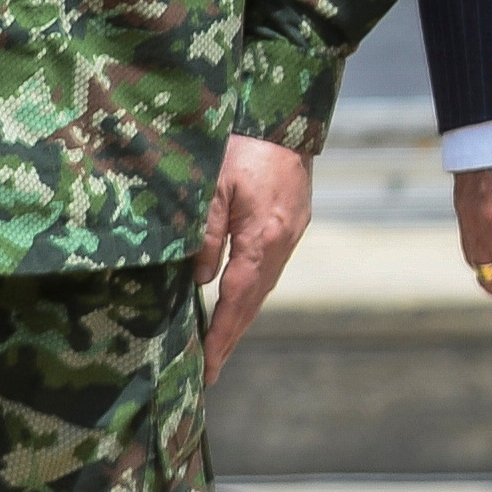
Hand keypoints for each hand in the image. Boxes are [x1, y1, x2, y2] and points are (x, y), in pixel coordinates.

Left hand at [197, 134, 313, 381]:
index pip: (237, 299)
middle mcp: (281, 245)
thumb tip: (201, 279)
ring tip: (219, 344)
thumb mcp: (212, 187)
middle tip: (210, 370)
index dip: (222, 335)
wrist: (284, 121)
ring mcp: (289, 237)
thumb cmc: (241, 147)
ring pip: (262, 288)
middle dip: (231, 337)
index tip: (209, 366)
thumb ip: (205, 233)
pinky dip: (249, 293)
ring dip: (240, 318)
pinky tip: (235, 301)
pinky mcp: (290, 226)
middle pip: (254, 303)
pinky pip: (267, 271)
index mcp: (263, 238)